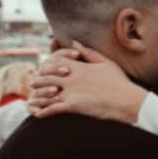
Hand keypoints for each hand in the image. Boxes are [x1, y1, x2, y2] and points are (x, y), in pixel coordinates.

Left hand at [29, 42, 146, 124]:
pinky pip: (53, 109)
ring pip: (47, 93)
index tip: (44, 68)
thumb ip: (88, 52)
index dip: (48, 65)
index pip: (56, 62)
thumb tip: (75, 42)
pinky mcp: (73, 106)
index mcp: (80, 67)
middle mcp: (72, 78)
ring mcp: (72, 92)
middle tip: (33, 83)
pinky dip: (43, 112)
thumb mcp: (105, 62)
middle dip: (39, 80)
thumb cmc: (119, 81)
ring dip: (37, 97)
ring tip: (31, 101)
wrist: (125, 99)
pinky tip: (37, 115)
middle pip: (47, 76)